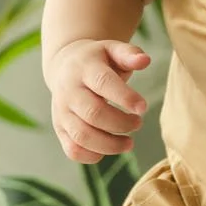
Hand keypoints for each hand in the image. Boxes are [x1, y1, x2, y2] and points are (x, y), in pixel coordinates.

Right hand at [49, 39, 149, 163]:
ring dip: (109, 145)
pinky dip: (92, 156)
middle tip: (138, 123)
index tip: (143, 108)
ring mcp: (62, 112)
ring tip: (129, 143)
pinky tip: (109, 149)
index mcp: (84, 68)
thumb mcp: (112, 49)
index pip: (103, 83)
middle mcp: (69, 91)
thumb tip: (145, 61)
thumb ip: (129, 54)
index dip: (124, 97)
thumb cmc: (97, 60)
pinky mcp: (60, 129)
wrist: (65, 67)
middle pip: (93, 113)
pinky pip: (72, 150)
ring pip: (82, 135)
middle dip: (120, 123)